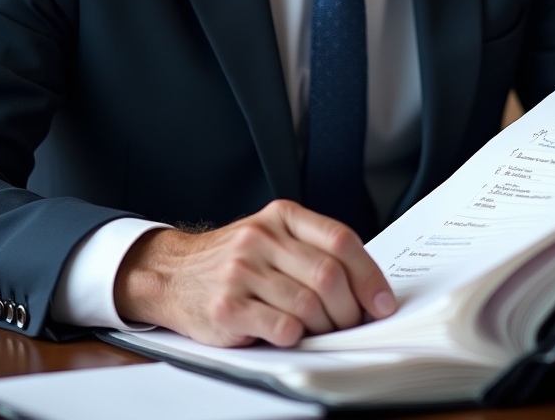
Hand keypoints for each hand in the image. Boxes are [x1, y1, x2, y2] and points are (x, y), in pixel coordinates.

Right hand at [113, 199, 396, 346]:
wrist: (172, 273)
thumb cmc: (234, 260)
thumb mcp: (272, 237)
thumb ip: (313, 250)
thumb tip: (365, 287)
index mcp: (281, 216)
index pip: (341, 240)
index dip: (369, 275)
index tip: (382, 301)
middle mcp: (261, 238)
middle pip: (329, 275)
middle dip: (350, 309)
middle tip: (353, 324)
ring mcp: (241, 271)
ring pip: (309, 305)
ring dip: (325, 327)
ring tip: (321, 331)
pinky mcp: (226, 307)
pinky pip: (281, 327)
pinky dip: (296, 337)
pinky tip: (291, 334)